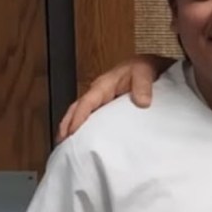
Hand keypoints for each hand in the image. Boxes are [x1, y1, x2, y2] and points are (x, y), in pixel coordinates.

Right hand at [57, 54, 173, 140]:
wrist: (149, 67)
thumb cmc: (144, 68)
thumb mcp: (144, 72)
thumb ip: (143, 86)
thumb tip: (142, 103)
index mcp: (104, 85)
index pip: (87, 102)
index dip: (78, 117)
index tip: (72, 132)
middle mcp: (99, 92)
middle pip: (76, 109)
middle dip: (67, 125)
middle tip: (62, 142)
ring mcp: (101, 99)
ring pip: (81, 113)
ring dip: (72, 127)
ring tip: (67, 144)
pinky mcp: (107, 105)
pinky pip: (92, 116)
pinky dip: (84, 126)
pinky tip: (85, 138)